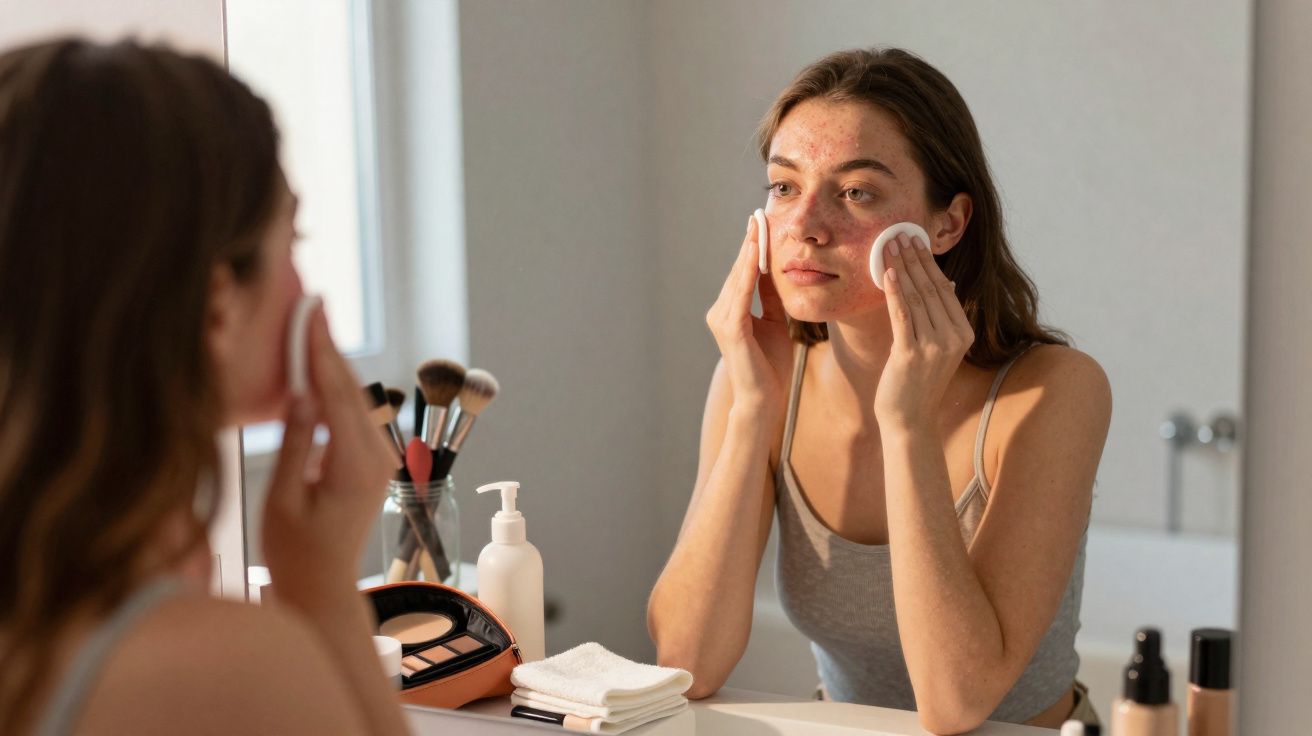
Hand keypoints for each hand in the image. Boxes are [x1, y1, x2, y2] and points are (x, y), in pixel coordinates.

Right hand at [261, 307, 396, 597]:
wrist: (322, 587)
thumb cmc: (295, 553)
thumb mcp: (283, 500)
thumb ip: (296, 445)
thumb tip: (302, 395)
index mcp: (356, 467)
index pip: (338, 395)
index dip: (321, 351)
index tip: (312, 314)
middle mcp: (377, 458)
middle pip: (352, 390)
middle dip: (329, 345)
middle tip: (314, 304)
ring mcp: (379, 459)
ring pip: (354, 399)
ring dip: (331, 363)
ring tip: (312, 323)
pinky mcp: (371, 462)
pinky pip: (353, 415)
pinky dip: (334, 387)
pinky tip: (315, 366)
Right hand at [705, 213, 789, 419]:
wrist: (765, 399)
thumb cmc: (771, 365)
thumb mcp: (775, 322)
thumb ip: (771, 297)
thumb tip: (774, 271)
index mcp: (730, 311)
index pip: (742, 273)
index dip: (752, 249)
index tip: (761, 224)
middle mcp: (720, 312)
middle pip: (737, 271)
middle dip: (750, 243)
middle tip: (759, 216)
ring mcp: (722, 320)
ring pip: (737, 278)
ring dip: (748, 252)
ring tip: (758, 228)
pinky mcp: (731, 329)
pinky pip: (741, 294)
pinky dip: (747, 273)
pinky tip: (756, 256)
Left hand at [874, 233, 973, 429]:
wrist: (909, 420)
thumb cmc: (917, 382)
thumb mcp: (936, 347)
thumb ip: (941, 317)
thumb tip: (945, 283)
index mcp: (963, 334)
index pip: (943, 289)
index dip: (927, 262)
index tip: (914, 240)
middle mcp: (953, 338)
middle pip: (931, 289)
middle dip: (914, 258)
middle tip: (899, 234)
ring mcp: (934, 346)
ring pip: (916, 298)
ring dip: (902, 268)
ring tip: (889, 246)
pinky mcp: (912, 354)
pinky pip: (902, 315)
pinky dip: (895, 292)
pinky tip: (889, 272)